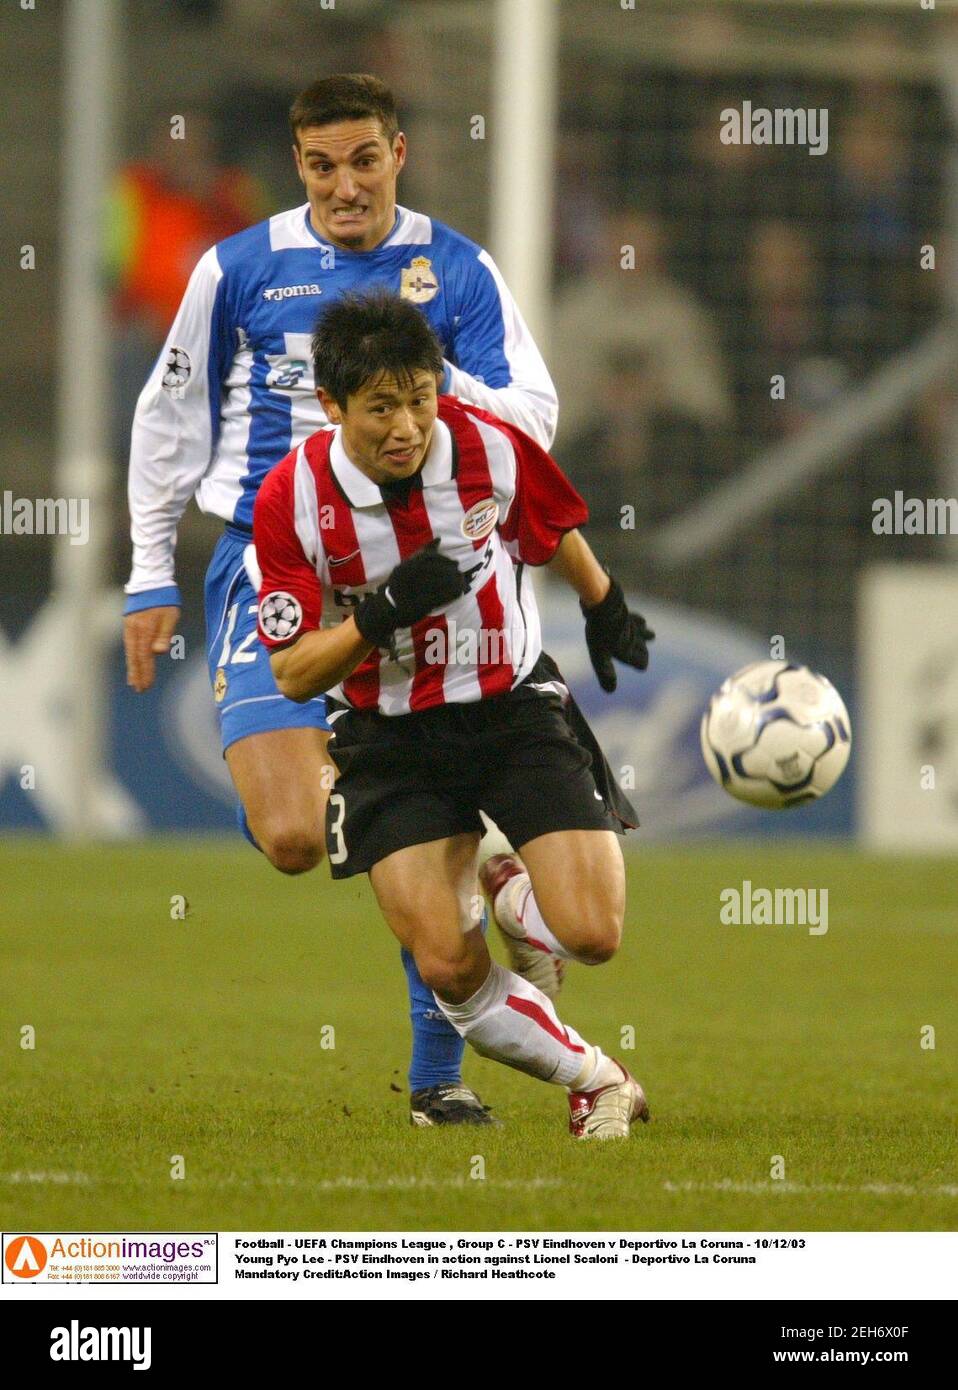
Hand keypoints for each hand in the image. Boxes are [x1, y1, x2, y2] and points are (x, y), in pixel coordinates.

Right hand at [123, 606, 180, 691]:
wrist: (150, 580)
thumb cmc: (165, 598)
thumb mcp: (170, 615)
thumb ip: (164, 634)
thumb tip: (158, 652)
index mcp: (146, 629)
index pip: (145, 656)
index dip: (146, 672)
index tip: (147, 685)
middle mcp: (134, 630)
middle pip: (135, 657)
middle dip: (137, 674)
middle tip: (139, 689)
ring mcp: (130, 627)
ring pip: (130, 652)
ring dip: (132, 668)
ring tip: (133, 682)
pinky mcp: (128, 624)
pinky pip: (129, 645)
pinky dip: (130, 657)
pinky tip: (132, 664)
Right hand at [355, 539, 467, 645]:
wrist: (385, 609)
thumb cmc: (398, 585)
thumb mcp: (406, 566)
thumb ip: (422, 553)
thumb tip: (439, 539)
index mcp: (406, 565)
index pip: (430, 558)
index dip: (445, 560)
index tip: (454, 564)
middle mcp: (409, 576)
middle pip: (437, 570)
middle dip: (452, 572)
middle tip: (459, 574)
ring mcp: (414, 590)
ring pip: (441, 583)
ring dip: (455, 583)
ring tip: (461, 583)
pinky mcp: (420, 604)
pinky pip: (441, 597)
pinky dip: (452, 594)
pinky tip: (459, 593)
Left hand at [581, 576, 653, 691]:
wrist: (603, 603)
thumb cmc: (600, 632)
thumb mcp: (599, 655)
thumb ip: (605, 672)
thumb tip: (610, 691)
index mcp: (628, 650)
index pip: (642, 662)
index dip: (641, 664)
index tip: (641, 666)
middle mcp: (634, 638)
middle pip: (642, 647)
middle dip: (642, 651)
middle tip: (643, 654)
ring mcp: (632, 625)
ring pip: (642, 631)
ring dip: (644, 634)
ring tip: (650, 634)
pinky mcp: (627, 612)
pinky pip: (636, 618)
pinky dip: (638, 621)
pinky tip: (639, 619)